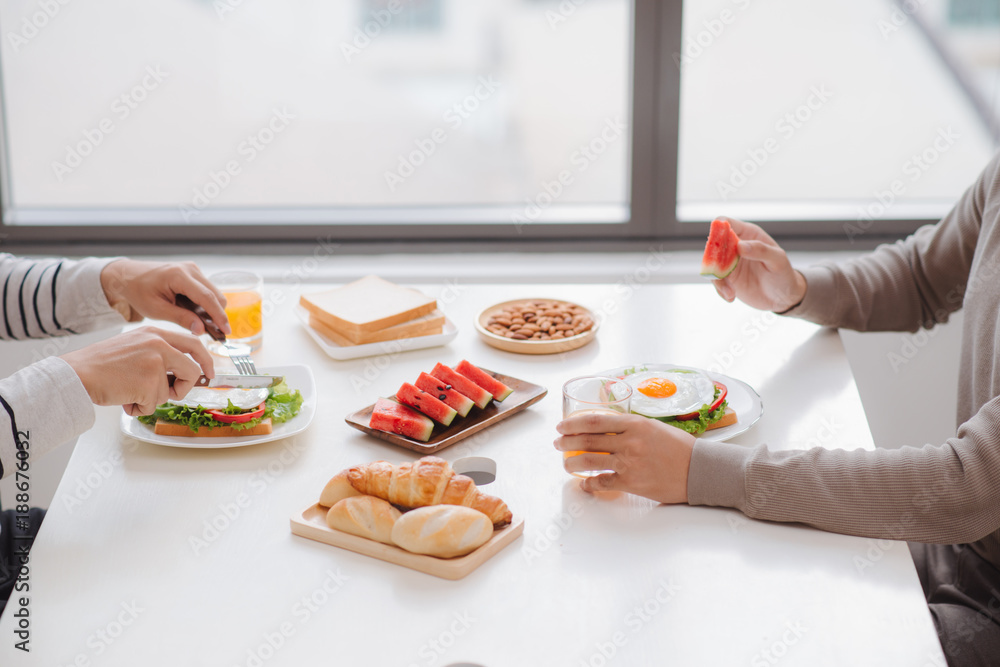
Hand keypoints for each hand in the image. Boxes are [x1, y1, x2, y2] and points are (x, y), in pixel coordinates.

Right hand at [61, 326, 214, 415]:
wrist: (77, 373)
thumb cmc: (100, 365)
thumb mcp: (134, 346)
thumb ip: (158, 354)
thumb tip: (180, 374)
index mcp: (155, 333)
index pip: (193, 342)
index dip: (205, 359)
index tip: (208, 372)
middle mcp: (159, 344)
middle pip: (192, 369)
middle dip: (187, 386)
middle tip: (178, 393)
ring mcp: (155, 363)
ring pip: (169, 392)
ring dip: (151, 399)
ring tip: (129, 392)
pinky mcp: (149, 382)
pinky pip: (154, 405)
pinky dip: (140, 408)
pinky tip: (124, 399)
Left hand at [100, 260, 230, 335]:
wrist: (127, 276)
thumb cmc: (138, 291)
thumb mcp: (156, 309)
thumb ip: (181, 318)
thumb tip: (201, 330)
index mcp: (179, 275)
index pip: (207, 297)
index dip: (219, 315)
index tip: (226, 330)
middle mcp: (190, 269)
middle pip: (215, 295)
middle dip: (217, 315)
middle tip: (214, 334)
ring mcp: (193, 269)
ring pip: (214, 293)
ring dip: (212, 310)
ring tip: (201, 325)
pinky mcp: (194, 273)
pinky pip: (207, 291)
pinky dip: (206, 304)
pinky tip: (196, 315)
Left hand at [554, 412, 695, 503]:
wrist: (699, 470)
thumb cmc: (681, 448)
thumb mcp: (654, 427)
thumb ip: (631, 427)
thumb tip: (608, 429)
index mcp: (635, 424)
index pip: (595, 420)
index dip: (573, 423)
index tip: (562, 426)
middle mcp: (629, 442)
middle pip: (588, 440)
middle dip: (567, 442)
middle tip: (557, 443)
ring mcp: (629, 463)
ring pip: (590, 461)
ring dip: (572, 462)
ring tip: (565, 464)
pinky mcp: (631, 483)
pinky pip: (603, 483)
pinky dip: (590, 484)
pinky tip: (584, 484)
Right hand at [711, 217, 806, 312]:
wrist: (784, 298)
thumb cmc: (784, 274)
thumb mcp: (778, 260)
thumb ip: (761, 250)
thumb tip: (740, 246)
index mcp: (748, 234)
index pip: (726, 223)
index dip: (718, 229)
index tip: (718, 244)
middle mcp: (735, 246)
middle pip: (713, 244)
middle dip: (712, 258)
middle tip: (720, 274)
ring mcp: (729, 262)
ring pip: (711, 264)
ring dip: (717, 279)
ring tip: (730, 292)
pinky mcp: (727, 278)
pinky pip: (715, 281)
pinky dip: (720, 289)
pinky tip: (731, 297)